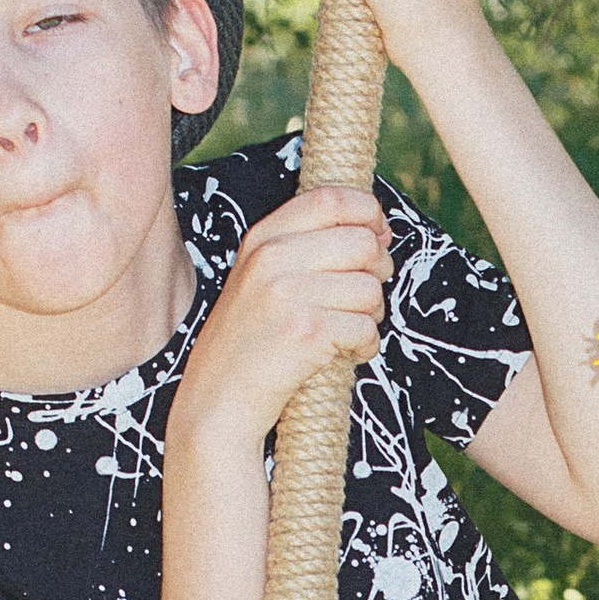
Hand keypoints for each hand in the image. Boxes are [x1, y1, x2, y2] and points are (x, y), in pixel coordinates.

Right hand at [169, 185, 389, 455]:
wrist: (217, 401)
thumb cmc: (251, 342)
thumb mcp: (263, 279)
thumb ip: (310, 247)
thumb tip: (381, 229)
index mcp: (261, 239)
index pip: (331, 198)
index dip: (368, 211)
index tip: (377, 234)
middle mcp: (271, 259)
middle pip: (362, 242)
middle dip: (379, 270)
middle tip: (363, 297)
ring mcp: (286, 294)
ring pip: (370, 289)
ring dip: (372, 315)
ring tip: (346, 331)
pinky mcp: (304, 332)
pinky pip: (366, 328)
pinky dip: (366, 346)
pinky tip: (344, 354)